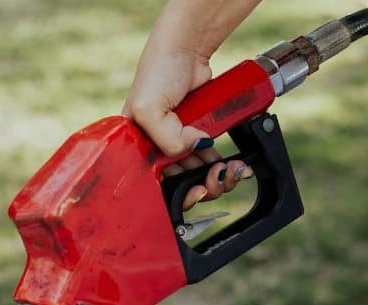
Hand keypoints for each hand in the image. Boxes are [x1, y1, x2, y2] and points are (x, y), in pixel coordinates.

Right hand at [123, 44, 251, 209]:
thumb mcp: (148, 109)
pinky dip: (221, 164)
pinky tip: (229, 161)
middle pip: (181, 183)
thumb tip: (196, 150)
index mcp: (139, 147)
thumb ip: (167, 141)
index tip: (196, 190)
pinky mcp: (199, 134)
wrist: (185, 49)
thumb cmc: (157, 72)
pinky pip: (211, 159)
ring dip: (216, 177)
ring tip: (227, 168)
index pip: (157, 184)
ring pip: (198, 175)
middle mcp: (157, 148)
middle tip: (216, 177)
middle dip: (202, 185)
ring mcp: (179, 142)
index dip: (178, 192)